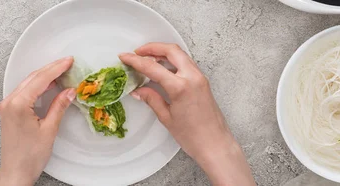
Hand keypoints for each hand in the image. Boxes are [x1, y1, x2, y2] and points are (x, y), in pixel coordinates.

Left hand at [0, 57, 75, 185]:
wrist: (15, 171)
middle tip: (68, 63)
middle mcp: (10, 102)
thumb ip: (59, 107)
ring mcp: (8, 106)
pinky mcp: (9, 111)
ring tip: (61, 71)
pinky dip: (38, 86)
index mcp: (18, 104)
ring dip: (45, 76)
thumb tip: (70, 91)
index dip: (56, 68)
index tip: (69, 61)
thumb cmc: (30, 156)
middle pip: (33, 78)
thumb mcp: (49, 129)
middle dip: (51, 69)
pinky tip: (49, 85)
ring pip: (28, 83)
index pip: (40, 79)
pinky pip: (25, 91)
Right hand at [119, 43, 254, 185]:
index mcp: (180, 87)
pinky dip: (172, 60)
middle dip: (152, 47)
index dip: (135, 60)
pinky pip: (186, 63)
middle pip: (171, 50)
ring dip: (163, 52)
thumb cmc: (193, 136)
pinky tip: (162, 68)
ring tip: (147, 59)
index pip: (153, 67)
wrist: (215, 144)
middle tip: (137, 52)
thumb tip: (138, 91)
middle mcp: (192, 77)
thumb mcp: (166, 117)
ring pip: (180, 55)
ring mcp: (200, 78)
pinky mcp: (203, 81)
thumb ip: (152, 99)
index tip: (124, 57)